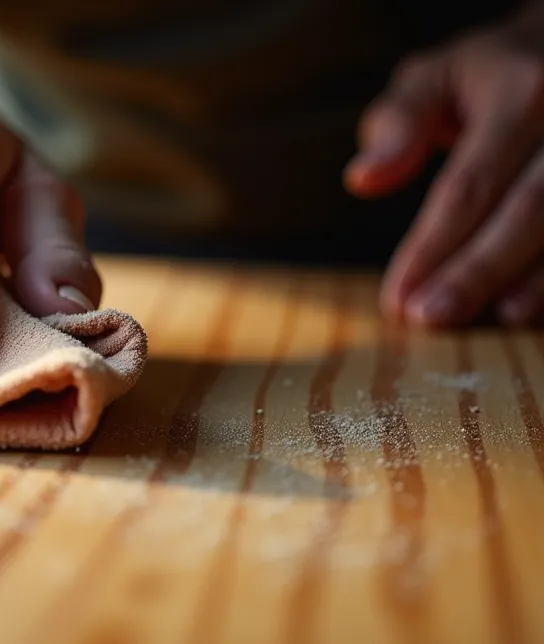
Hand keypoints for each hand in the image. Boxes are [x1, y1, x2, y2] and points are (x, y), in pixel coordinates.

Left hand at [346, 17, 543, 326]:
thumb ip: (398, 124)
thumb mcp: (433, 77)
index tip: (396, 298)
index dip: (432, 246)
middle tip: (431, 319)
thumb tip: (364, 179)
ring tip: (494, 322)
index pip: (470, 184)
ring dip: (534, 283)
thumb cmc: (490, 74)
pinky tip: (530, 309)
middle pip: (529, 210)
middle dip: (479, 271)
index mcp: (524, 92)